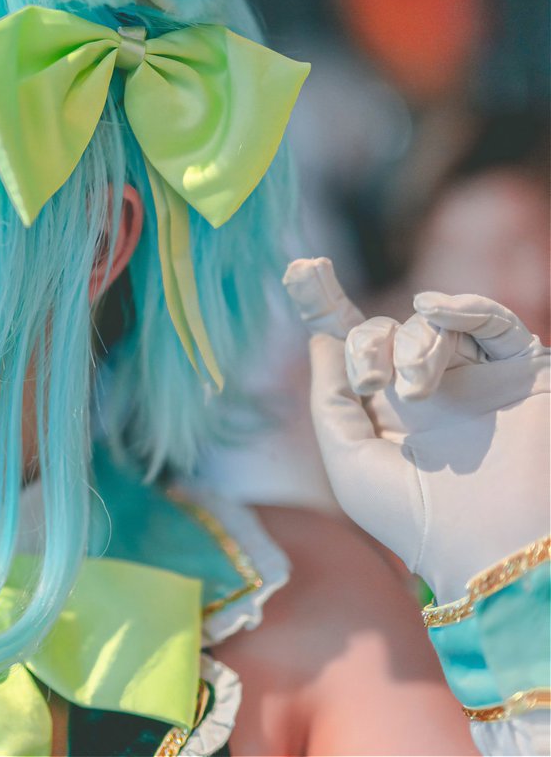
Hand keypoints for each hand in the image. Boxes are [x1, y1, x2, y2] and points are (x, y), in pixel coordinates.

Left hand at [282, 257, 549, 602]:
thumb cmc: (415, 520)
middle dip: (368, 343)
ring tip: (415, 391)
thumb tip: (321, 339)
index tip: (298, 270)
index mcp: (382, 412)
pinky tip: (437, 306)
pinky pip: (490, 322)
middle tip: (373, 382)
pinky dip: (463, 308)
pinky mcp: (520, 372)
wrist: (494, 549)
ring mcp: (473, 379)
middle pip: (382, 329)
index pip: (349, 347)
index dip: (323, 305)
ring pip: (430, 325)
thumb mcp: (349, 460)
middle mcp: (425, 390)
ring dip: (414, 347)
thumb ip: (330, 399)